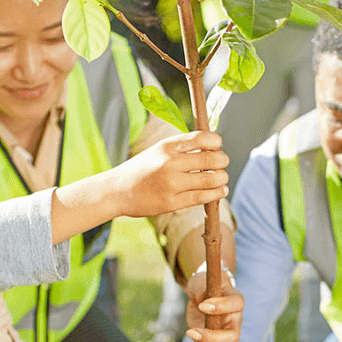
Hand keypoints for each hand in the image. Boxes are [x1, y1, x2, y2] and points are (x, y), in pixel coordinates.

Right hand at [112, 131, 228, 217]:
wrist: (118, 191)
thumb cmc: (143, 169)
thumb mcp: (158, 150)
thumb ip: (182, 147)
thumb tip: (213, 146)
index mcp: (166, 146)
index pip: (201, 138)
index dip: (216, 141)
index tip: (218, 145)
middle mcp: (169, 163)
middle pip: (211, 159)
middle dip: (223, 160)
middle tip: (223, 163)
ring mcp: (171, 184)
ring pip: (210, 180)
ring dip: (222, 178)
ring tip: (222, 178)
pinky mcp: (172, 203)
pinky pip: (202, 197)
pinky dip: (216, 193)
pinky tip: (220, 191)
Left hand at [184, 268, 243, 341]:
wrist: (205, 293)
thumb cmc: (206, 286)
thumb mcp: (203, 283)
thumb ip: (203, 289)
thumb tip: (201, 299)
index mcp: (234, 303)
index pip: (236, 304)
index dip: (221, 307)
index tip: (203, 305)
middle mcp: (235, 321)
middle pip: (233, 336)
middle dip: (215, 340)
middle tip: (193, 334)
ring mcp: (227, 337)